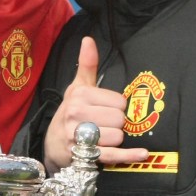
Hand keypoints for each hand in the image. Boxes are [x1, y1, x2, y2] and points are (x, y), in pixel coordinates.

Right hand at [44, 37, 147, 172]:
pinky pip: (113, 155)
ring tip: (103, 138)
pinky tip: (142, 153)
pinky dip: (129, 155)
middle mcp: (76, 113)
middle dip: (117, 124)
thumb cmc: (71, 113)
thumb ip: (87, 65)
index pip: (119, 101)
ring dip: (116, 139)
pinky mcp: (83, 155)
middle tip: (105, 125)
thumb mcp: (77, 88)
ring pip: (117, 136)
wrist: (52, 143)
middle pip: (120, 119)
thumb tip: (88, 39)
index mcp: (79, 95)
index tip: (106, 110)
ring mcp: (79, 136)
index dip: (118, 107)